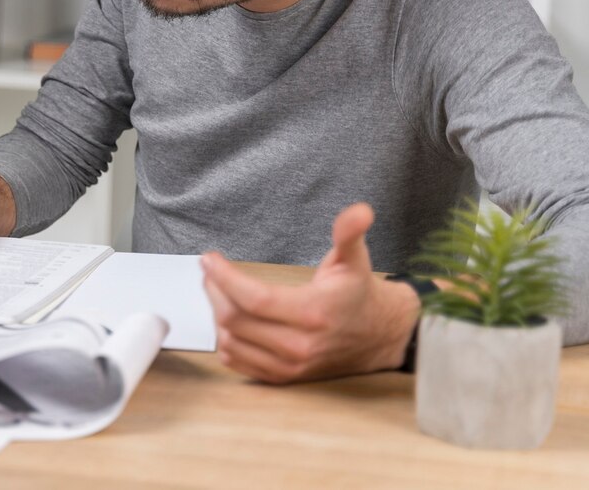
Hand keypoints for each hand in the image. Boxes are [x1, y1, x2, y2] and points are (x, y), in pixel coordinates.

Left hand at [201, 203, 420, 383]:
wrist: (379, 335)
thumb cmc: (358, 293)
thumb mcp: (354, 259)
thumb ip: (349, 233)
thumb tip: (360, 211)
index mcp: (313, 312)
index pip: (254, 299)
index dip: (224, 277)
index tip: (209, 259)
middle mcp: (300, 344)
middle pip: (236, 320)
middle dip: (215, 291)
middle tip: (210, 271)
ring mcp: (291, 365)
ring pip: (232, 343)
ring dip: (216, 314)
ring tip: (217, 291)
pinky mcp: (284, 376)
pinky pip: (239, 363)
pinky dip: (225, 341)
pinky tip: (227, 319)